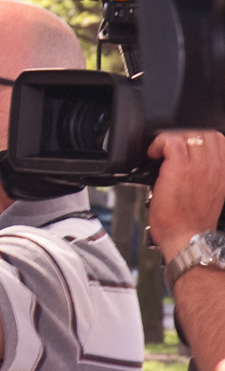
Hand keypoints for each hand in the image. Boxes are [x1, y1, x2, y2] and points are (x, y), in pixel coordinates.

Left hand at [146, 130, 224, 258]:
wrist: (188, 237)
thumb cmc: (193, 220)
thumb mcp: (209, 193)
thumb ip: (205, 174)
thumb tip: (190, 161)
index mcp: (223, 171)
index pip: (217, 139)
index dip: (198, 137)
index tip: (184, 144)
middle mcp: (215, 166)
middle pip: (203, 133)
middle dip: (183, 135)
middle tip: (170, 146)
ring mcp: (199, 166)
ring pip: (187, 134)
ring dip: (171, 139)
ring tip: (161, 150)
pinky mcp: (179, 168)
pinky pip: (171, 142)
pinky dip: (159, 143)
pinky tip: (153, 154)